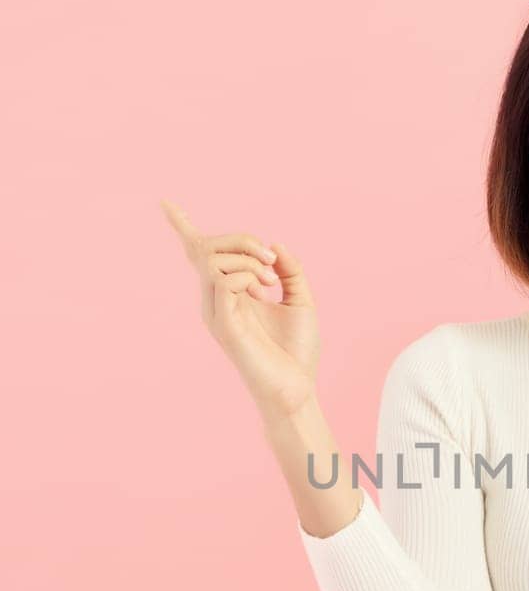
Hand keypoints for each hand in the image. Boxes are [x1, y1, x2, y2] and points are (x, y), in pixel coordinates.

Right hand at [161, 200, 320, 418]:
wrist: (298, 388)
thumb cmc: (297, 350)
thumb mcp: (301, 299)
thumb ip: (289, 270)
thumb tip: (275, 244)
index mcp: (232, 291)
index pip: (199, 255)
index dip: (181, 226)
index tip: (166, 202)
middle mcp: (217, 299)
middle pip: (207, 246)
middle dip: (242, 239)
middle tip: (272, 260)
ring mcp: (217, 311)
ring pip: (213, 260)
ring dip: (247, 258)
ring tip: (271, 279)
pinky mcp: (223, 325)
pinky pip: (223, 281)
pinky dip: (246, 275)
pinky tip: (263, 291)